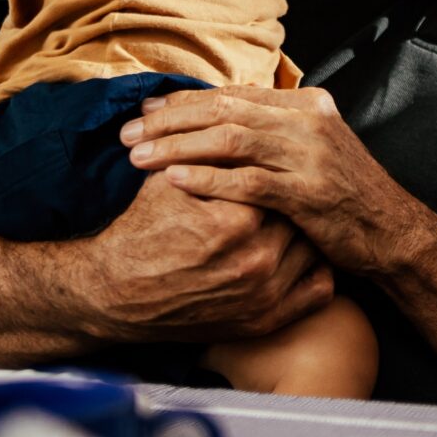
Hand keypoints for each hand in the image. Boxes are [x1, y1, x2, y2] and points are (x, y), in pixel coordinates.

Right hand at [77, 170, 333, 342]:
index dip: (273, 170)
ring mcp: (264, 294)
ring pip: (312, 249)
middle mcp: (256, 259)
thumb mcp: (168, 183)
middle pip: (298, 214)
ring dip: (305, 233)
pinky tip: (300, 256)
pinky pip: (320, 290)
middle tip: (287, 190)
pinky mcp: (265, 320)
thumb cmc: (142, 231)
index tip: (272, 165)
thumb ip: (210, 153)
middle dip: (289, 199)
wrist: (116, 293)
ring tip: (294, 218)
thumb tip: (243, 115)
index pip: (278, 181)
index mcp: (236, 220)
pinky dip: (315, 271)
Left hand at [123, 86, 417, 272]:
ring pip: (229, 140)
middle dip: (169, 121)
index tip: (146, 111)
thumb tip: (222, 118)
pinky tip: (173, 183)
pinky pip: (246, 182)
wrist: (393, 232)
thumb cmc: (346, 196)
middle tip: (127, 133)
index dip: (183, 101)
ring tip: (137, 156)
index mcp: (308, 106)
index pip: (233, 95)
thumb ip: (277, 130)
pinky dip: (206, 180)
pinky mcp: (308, 192)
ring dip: (177, 147)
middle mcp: (309, 122)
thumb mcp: (317, 149)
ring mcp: (310, 156)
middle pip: (223, 111)